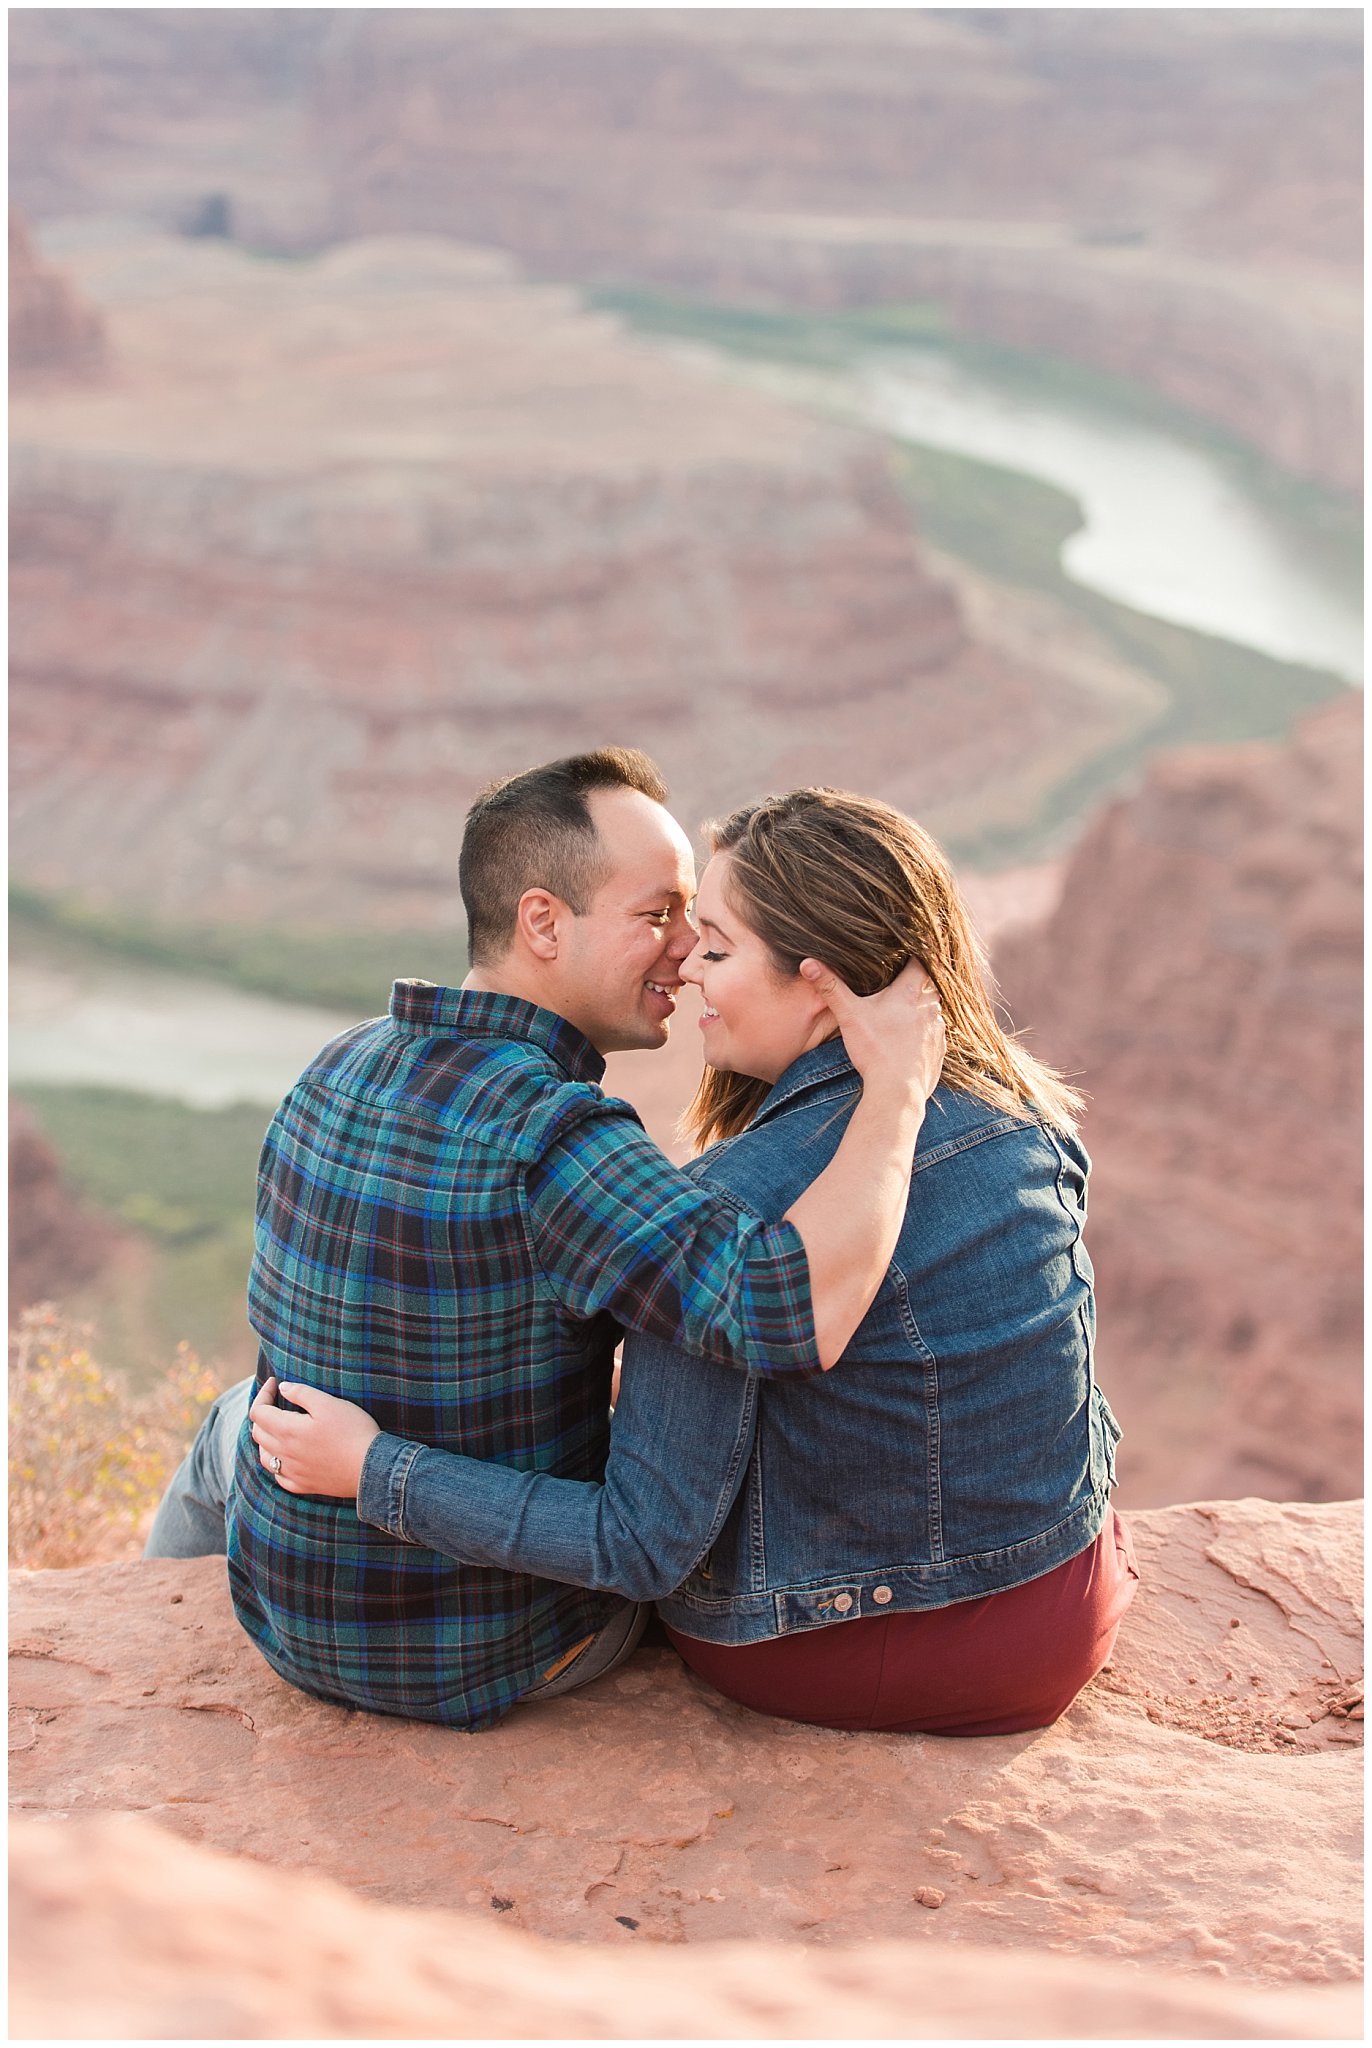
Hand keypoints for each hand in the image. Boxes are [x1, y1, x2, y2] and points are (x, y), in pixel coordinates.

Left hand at [249, 1375, 380, 1499]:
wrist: (371, 1468)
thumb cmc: (353, 1431)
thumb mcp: (329, 1404)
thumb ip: (302, 1393)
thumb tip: (282, 1388)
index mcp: (288, 1430)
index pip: (258, 1412)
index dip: (262, 1394)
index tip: (274, 1383)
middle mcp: (284, 1453)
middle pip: (258, 1433)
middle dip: (263, 1414)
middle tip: (276, 1402)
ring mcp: (292, 1472)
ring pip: (264, 1456)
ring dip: (265, 1439)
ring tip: (278, 1428)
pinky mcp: (303, 1485)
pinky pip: (278, 1476)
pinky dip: (276, 1463)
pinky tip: (286, 1457)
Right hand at [800, 955, 944, 1104]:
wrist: (896, 1091)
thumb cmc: (874, 1050)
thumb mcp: (849, 1015)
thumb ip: (830, 987)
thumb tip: (807, 963)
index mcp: (910, 992)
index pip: (921, 962)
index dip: (913, 956)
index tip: (903, 956)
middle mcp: (930, 1007)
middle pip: (929, 985)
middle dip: (916, 983)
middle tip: (899, 984)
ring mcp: (938, 1030)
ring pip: (934, 1010)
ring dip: (921, 1009)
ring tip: (903, 1012)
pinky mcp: (939, 1050)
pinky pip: (935, 1034)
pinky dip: (925, 1033)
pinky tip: (910, 1040)